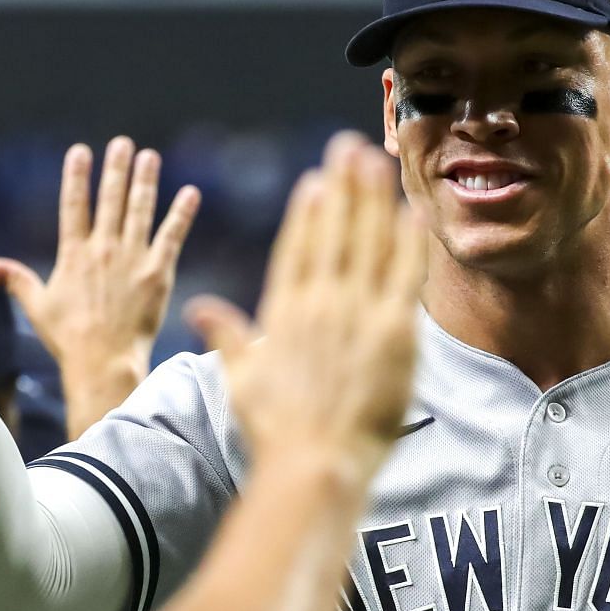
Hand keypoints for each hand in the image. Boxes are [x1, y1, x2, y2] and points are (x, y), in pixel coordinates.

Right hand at [0, 137, 199, 439]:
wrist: (101, 360)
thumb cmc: (68, 338)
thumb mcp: (37, 306)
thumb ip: (16, 279)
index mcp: (74, 254)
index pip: (74, 205)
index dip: (77, 176)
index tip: (81, 151)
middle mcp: (103, 249)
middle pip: (110, 199)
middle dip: (116, 168)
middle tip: (123, 143)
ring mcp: (131, 258)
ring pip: (140, 209)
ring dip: (145, 180)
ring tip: (150, 157)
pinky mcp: (157, 273)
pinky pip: (172, 236)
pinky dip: (182, 213)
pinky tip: (191, 193)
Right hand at [184, 132, 424, 482]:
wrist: (315, 463)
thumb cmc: (275, 432)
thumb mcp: (241, 381)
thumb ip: (226, 337)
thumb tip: (199, 310)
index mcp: (283, 312)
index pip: (298, 248)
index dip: (310, 211)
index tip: (317, 180)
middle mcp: (319, 304)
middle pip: (335, 231)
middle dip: (344, 186)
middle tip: (350, 147)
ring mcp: (357, 314)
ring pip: (370, 243)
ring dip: (374, 199)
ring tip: (378, 163)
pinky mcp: (393, 332)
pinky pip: (403, 275)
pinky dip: (407, 242)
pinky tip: (411, 213)